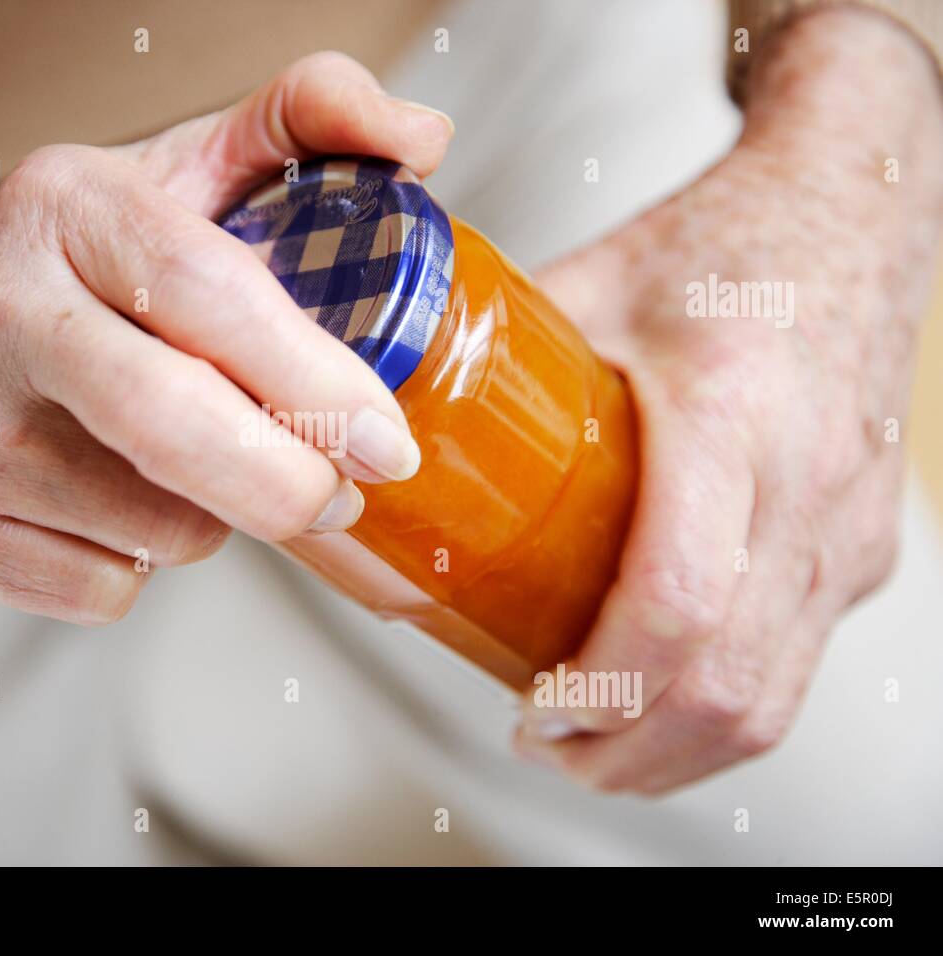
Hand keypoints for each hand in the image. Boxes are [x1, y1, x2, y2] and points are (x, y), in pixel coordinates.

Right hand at [0, 52, 452, 623]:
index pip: (212, 295)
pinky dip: (141, 564)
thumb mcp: (180, 177)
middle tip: (339, 495)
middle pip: (173, 426)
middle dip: (288, 486)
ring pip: (156, 526)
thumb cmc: (84, 272)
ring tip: (188, 467)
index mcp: (66, 205)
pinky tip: (113, 507)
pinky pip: (106, 587)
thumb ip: (302, 125)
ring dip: (212, 519)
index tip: (387, 443)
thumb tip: (425, 135)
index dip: (317, 383)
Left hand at [515, 8, 942, 791]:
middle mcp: (808, 484)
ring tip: (589, 748)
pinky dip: (721, 712)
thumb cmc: (727, 245)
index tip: (535, 705)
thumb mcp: (595, 282)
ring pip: (773, 700)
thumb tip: (390, 414)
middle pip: (729, 686)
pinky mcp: (861, 551)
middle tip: (544, 746)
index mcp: (732, 411)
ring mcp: (847, 528)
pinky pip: (797, 667)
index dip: (601, 680)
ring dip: (673, 753)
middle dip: (624, 752)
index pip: (678, 596)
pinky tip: (655, 699)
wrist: (855, 211)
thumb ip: (489, 350)